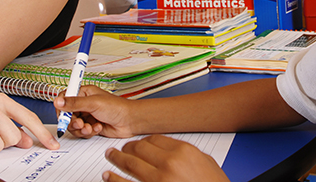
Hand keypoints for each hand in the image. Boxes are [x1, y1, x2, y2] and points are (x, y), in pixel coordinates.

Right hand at [53, 85, 134, 138]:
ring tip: (90, 127)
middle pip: (67, 115)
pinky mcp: (91, 126)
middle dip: (72, 122)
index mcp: (83, 93)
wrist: (130, 121)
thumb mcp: (93, 103)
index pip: (65, 98)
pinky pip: (82, 132)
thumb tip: (58, 101)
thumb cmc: (117, 107)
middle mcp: (84, 104)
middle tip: (80, 124)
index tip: (63, 115)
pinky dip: (88, 132)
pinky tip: (98, 128)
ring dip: (81, 128)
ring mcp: (87, 116)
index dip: (62, 108)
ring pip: (74, 125)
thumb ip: (74, 103)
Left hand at [102, 135, 229, 181]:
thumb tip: (175, 150)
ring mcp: (157, 181)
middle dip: (128, 148)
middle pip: (140, 149)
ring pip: (130, 164)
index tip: (139, 143)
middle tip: (120, 149)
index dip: (144, 140)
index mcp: (183, 152)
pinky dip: (114, 179)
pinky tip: (108, 176)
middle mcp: (169, 164)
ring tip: (110, 156)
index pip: (155, 139)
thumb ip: (190, 154)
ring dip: (116, 159)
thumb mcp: (207, 164)